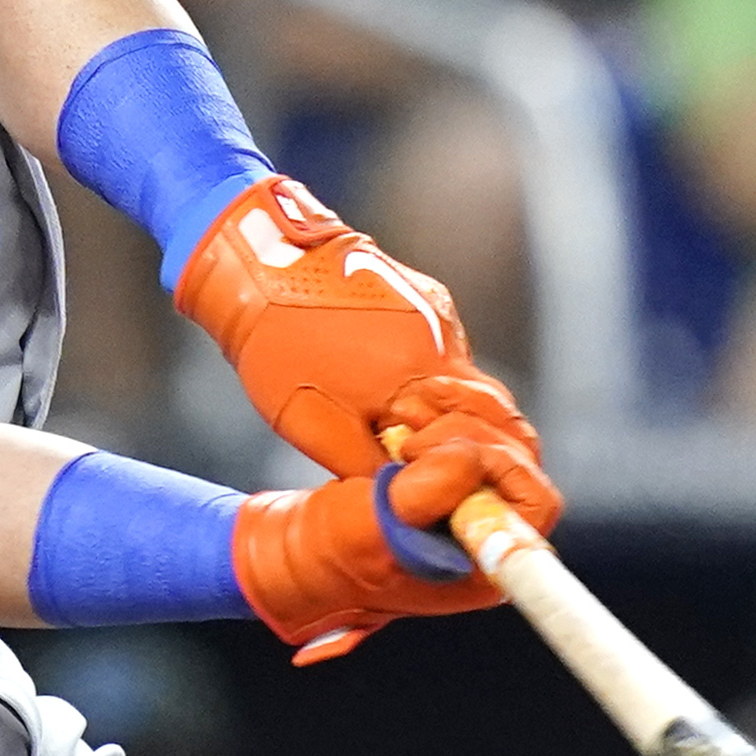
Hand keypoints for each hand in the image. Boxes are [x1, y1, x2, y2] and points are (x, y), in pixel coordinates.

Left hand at [172, 175, 505, 480]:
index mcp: (419, 374)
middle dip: (475, 445)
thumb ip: (363, 463)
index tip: (443, 486)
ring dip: (450, 413)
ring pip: (469, 382)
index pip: (487, 438)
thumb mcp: (310, 422)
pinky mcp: (430, 302)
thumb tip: (399, 494)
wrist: (262, 260)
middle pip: (493, 409)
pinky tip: (395, 390)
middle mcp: (442, 341)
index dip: (469, 468)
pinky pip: (447, 355)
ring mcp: (440, 316)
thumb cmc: (277, 342)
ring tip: (407, 432)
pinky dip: (433, 382)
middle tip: (438, 469)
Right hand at [229, 370, 555, 660]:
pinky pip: (477, 422)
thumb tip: (468, 458)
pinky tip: (405, 417)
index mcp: (486, 566)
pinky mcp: (462, 471)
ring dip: (451, 416)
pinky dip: (444, 408)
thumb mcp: (369, 530)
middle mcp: (493, 535)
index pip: (535, 503)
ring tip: (400, 429)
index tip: (443, 457)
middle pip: (521, 457)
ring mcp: (480, 502)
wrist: (305, 545)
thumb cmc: (335, 552)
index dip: (498, 467)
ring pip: (501, 432)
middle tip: (409, 442)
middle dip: (466, 434)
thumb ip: (420, 497)